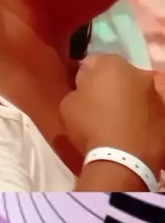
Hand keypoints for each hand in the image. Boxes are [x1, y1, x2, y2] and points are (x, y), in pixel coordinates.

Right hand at [60, 54, 164, 177]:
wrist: (122, 160)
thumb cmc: (90, 125)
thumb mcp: (67, 105)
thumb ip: (78, 90)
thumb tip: (86, 90)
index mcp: (111, 64)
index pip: (93, 63)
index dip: (85, 77)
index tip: (81, 92)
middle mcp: (139, 73)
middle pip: (120, 76)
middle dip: (111, 86)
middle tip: (101, 106)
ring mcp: (156, 95)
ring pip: (138, 93)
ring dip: (130, 101)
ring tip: (120, 122)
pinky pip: (151, 113)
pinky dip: (144, 118)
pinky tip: (133, 133)